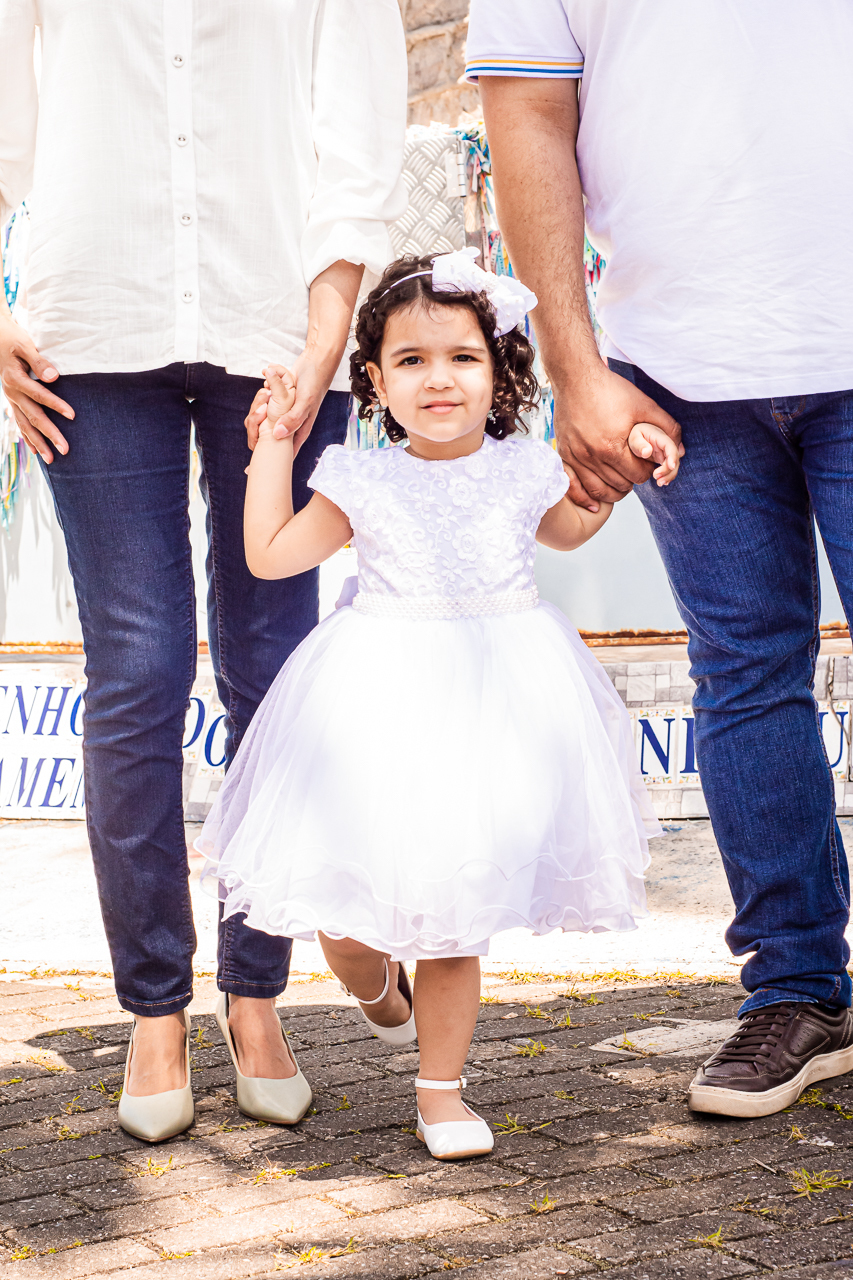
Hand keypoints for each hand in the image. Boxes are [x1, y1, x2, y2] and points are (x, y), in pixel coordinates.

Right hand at [0, 313, 72, 462]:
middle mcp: (12, 393)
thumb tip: (54, 377)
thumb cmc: (15, 342)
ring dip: (39, 443)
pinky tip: (37, 452)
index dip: (55, 405)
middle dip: (50, 434)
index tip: (73, 415)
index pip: (38, 394)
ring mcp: (11, 400)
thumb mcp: (26, 346)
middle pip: (33, 416)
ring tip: (53, 460)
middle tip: (65, 449)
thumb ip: (39, 362)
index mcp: (15, 378)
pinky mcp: (13, 403)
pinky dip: (28, 438)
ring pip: (25, 425)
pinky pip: (20, 424)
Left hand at [245, 350, 338, 456]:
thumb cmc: (314, 384)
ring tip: (265, 392)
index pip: (282, 455)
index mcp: (298, 431)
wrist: (316, 363)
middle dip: (256, 428)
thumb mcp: (304, 402)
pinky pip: (262, 405)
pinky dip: (261, 398)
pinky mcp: (277, 403)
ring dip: (258, 408)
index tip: (247, 471)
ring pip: (262, 420)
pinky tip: (265, 386)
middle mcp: (290, 425)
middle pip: (265, 437)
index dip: (266, 464)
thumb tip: (277, 435)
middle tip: (258, 413)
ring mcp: (282, 415)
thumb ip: (293, 418)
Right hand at [554, 362, 681, 509]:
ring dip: (614, 491)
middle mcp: (592, 456)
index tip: (647, 464)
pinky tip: (595, 505)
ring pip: (599, 491)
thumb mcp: (643, 404)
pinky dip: (585, 499)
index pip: (638, 475)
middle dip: (632, 480)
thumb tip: (680, 450)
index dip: (647, 471)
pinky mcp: (564, 455)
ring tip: (621, 482)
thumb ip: (666, 427)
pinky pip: (574, 488)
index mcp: (613, 446)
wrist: (575, 377)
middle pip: (620, 485)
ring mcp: (576, 457)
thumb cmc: (611, 390)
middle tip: (635, 470)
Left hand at [627, 421, 682, 485]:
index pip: (670, 446)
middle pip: (674, 458)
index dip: (673, 456)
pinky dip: (667, 476)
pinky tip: (662, 482)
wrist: (636, 437)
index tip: (671, 467)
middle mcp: (666, 445)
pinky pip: (669, 468)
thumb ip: (640, 444)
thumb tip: (647, 452)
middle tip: (658, 479)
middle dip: (669, 470)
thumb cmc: (635, 436)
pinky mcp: (664, 459)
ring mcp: (666, 453)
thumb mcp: (634, 438)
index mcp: (660, 438)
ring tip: (659, 483)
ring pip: (673, 465)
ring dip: (669, 475)